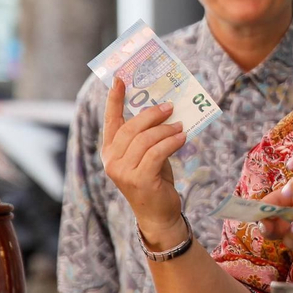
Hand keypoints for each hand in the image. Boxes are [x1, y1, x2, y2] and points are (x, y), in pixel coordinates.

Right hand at [101, 77, 186, 246]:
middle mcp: (111, 160)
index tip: (120, 78)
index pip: (111, 120)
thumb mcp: (148, 154)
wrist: (158, 214)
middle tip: (170, 106)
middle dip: (152, 114)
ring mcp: (123, 171)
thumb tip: (165, 110)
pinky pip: (157, 152)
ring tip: (180, 125)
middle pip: (131, 127)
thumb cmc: (154, 180)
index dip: (114, 98)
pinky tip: (182, 137)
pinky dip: (171, 142)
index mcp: (110, 151)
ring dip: (166, 129)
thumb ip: (148, 136)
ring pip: (146, 139)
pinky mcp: (139, 179)